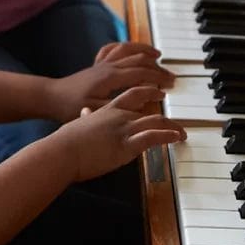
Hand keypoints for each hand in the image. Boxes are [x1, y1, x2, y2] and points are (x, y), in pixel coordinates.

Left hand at [46, 42, 174, 122]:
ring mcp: (101, 63)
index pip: (141, 73)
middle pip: (139, 60)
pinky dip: (125, 47)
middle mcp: (108, 66)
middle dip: (157, 67)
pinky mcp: (96, 65)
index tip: (169, 87)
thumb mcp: (97, 110)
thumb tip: (142, 104)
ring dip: (144, 50)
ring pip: (127, 49)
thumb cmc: (70, 107)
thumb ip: (120, 107)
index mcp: (111, 77)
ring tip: (157, 54)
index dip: (157, 79)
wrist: (51, 97)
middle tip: (171, 77)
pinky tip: (130, 50)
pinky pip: (113, 49)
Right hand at [53, 86, 186, 181]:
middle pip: (149, 109)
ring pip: (155, 121)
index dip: (148, 93)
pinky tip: (177, 138)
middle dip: (165, 114)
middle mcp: (118, 116)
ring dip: (172, 127)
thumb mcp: (77, 123)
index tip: (159, 94)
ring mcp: (123, 130)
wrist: (61, 151)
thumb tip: (84, 114)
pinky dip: (168, 136)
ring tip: (182, 133)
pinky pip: (153, 137)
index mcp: (106, 110)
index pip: (132, 95)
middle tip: (177, 120)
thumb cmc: (66, 141)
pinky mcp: (125, 146)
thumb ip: (85, 118)